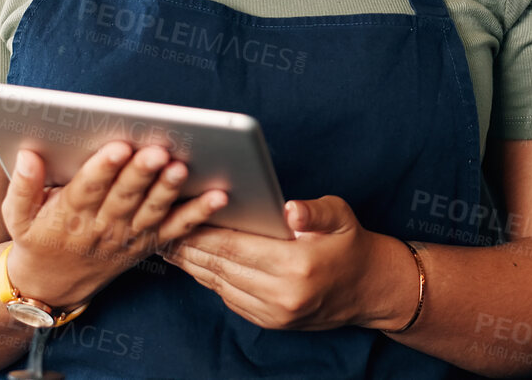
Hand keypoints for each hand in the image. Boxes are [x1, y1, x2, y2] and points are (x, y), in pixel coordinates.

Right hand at [2, 142, 223, 307]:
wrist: (52, 286)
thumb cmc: (36, 241)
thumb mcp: (16, 217)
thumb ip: (21, 187)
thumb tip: (29, 155)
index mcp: (68, 215)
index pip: (86, 189)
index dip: (102, 169)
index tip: (116, 148)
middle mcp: (101, 226)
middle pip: (124, 197)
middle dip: (140, 173)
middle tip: (156, 151)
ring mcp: (127, 236)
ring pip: (151, 211)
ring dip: (168, 189)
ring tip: (180, 168)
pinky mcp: (146, 243)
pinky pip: (175, 229)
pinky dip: (197, 214)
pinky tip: (218, 197)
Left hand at [163, 196, 411, 331]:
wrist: (369, 289)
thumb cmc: (350, 244)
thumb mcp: (340, 216)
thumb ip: (313, 210)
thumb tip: (289, 208)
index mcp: (297, 266)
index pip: (235, 247)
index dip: (203, 231)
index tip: (180, 213)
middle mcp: (283, 296)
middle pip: (220, 266)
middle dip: (189, 245)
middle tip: (162, 223)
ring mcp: (275, 314)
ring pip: (219, 285)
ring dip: (192, 264)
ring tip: (170, 241)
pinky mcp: (270, 322)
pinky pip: (229, 298)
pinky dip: (208, 279)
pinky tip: (195, 261)